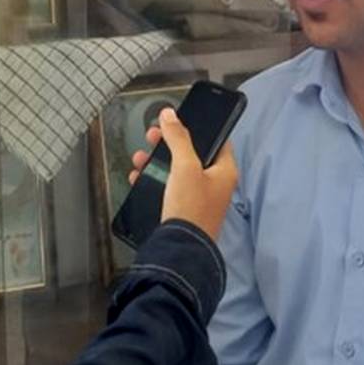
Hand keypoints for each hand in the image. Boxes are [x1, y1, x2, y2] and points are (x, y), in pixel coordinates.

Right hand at [129, 108, 237, 240]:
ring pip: (176, 170)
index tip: (177, 120)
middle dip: (169, 143)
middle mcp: (214, 183)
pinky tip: (139, 176)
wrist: (180, 248)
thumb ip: (178, 138)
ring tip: (141, 157)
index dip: (196, 127)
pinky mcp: (182, 208)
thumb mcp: (185, 166)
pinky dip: (153, 179)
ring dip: (157, 160)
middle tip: (153, 135)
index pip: (216, 140)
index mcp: (224, 171)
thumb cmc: (191, 209)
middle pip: (191, 153)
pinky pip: (167, 187)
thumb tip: (170, 115)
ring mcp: (198, 197)